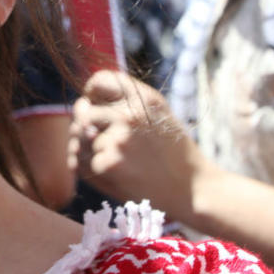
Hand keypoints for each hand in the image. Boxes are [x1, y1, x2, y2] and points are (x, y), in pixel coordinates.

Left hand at [68, 70, 207, 220]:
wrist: (193, 191)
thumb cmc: (171, 152)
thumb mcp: (157, 114)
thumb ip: (123, 100)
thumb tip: (81, 102)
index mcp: (143, 98)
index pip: (99, 81)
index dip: (92, 94)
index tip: (94, 104)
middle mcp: (129, 115)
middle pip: (83, 111)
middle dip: (88, 126)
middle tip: (111, 143)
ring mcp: (118, 139)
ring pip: (79, 138)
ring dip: (90, 150)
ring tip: (119, 161)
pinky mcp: (108, 164)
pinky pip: (80, 162)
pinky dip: (92, 170)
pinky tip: (116, 175)